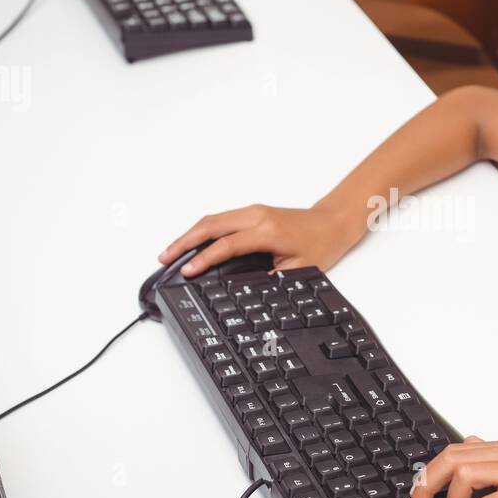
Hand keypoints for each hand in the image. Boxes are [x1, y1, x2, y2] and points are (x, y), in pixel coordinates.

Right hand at [159, 202, 362, 276]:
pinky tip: (192, 242)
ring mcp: (253, 211)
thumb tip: (242, 287)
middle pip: (210, 225)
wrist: (333, 222)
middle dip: (184, 241)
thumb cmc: (321, 244)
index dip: (204, 259)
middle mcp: (256, 215)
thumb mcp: (299, 269)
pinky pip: (221, 218)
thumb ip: (270, 277)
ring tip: (172, 251)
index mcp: (267, 231)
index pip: (226, 245)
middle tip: (164, 257)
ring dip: (190, 234)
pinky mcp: (252, 211)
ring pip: (212, 219)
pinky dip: (202, 229)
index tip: (187, 271)